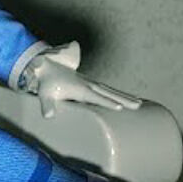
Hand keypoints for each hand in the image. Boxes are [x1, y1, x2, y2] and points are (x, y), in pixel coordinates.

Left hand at [28, 42, 142, 119]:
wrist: (46, 66)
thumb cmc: (46, 83)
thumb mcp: (44, 94)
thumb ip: (46, 104)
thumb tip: (48, 115)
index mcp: (79, 88)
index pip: (95, 96)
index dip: (106, 102)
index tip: (120, 107)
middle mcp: (88, 84)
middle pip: (108, 92)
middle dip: (123, 98)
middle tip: (139, 105)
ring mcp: (90, 83)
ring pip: (110, 90)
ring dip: (124, 96)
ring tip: (139, 103)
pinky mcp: (90, 84)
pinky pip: (107, 89)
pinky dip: (118, 93)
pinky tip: (126, 99)